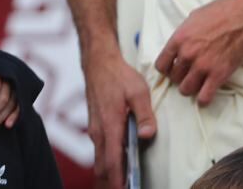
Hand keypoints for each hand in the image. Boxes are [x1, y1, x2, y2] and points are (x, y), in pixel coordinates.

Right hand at [82, 51, 154, 188]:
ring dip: (109, 174)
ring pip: (100, 160)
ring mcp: (95, 131)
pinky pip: (100, 151)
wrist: (99, 65)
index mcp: (110, 126)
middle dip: (111, 182)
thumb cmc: (120, 77)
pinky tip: (116, 167)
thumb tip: (147, 135)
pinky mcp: (96, 128)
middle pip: (102, 166)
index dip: (117, 178)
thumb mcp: (139, 92)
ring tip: (121, 185)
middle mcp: (99, 133)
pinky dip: (106, 163)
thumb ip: (144, 115)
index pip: (111, 160)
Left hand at [154, 0, 242, 105]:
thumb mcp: (195, 17)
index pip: (161, 65)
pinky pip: (204, 97)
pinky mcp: (219, 74)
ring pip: (186, 90)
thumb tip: (179, 45)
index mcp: (179, 38)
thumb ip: (184, 34)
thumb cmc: (224, 11)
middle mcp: (188, 54)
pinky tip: (207, 92)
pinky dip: (204, 98)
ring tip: (199, 82)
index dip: (168, 68)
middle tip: (191, 73)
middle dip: (181, 76)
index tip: (175, 68)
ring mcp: (203, 65)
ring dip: (191, 87)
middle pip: (174, 78)